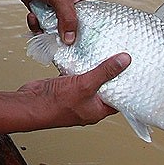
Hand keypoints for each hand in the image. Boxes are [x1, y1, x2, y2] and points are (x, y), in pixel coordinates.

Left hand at [0, 0, 93, 43]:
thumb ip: (67, 18)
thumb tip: (70, 40)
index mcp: (85, 2)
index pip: (89, 25)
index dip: (82, 36)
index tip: (74, 47)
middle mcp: (73, 8)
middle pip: (71, 32)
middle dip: (59, 35)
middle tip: (52, 37)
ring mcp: (57, 12)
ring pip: (54, 32)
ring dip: (44, 29)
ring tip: (38, 19)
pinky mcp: (44, 13)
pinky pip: (42, 28)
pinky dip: (35, 25)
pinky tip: (32, 15)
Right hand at [0, 53, 128, 136]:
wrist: (29, 104)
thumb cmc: (54, 105)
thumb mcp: (85, 85)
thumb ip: (105, 72)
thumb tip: (124, 61)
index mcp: (97, 111)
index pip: (119, 100)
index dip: (128, 86)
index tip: (135, 73)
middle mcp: (88, 105)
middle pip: (105, 87)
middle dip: (111, 73)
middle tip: (121, 58)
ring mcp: (75, 95)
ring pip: (90, 79)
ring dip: (94, 67)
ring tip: (103, 53)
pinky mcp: (64, 86)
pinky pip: (76, 74)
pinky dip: (79, 64)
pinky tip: (81, 54)